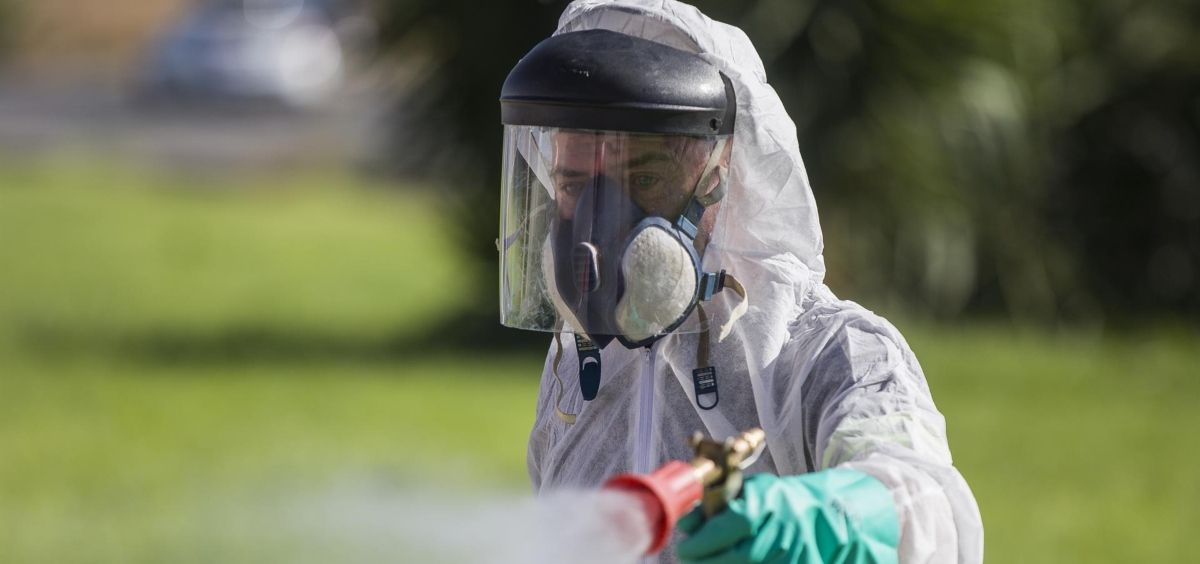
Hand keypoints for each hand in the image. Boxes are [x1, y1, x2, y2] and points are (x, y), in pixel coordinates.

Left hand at [675, 470, 898, 563]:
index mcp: (760, 509)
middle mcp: (774, 536)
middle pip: (728, 559)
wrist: (831, 515)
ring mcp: (787, 557)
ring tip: (710, 563)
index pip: (718, 532)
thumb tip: (685, 521)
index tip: (685, 550)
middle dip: (704, 562)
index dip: (697, 546)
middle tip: (692, 560)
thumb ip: (717, 504)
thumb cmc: (785, 501)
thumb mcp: (752, 492)